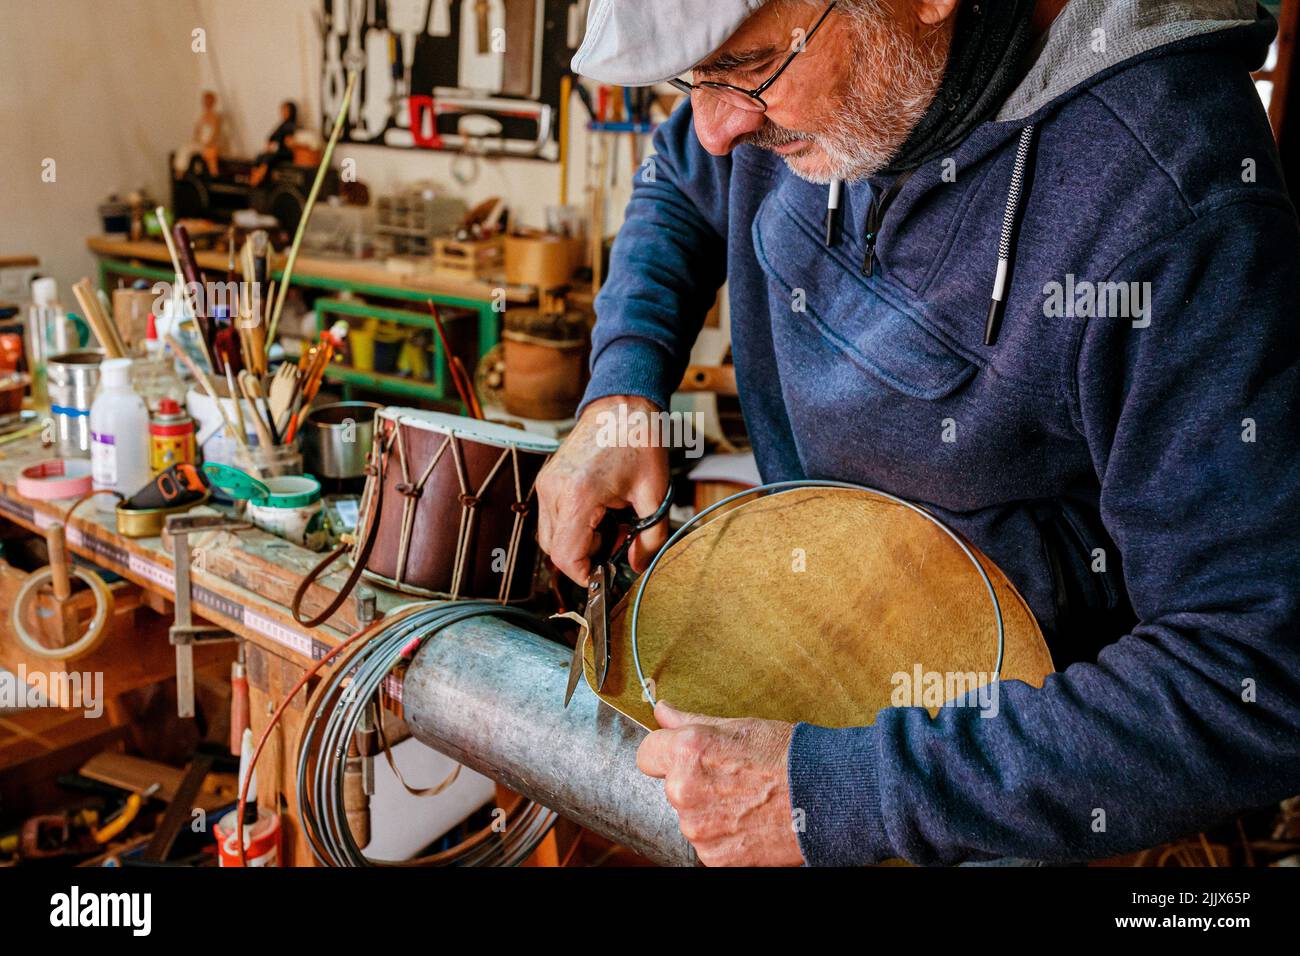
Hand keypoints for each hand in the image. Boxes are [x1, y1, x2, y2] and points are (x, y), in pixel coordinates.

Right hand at [536, 395, 669, 584]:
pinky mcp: (547, 479)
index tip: (603, 576)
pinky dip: (572, 524)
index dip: (584, 575)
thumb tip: (637, 566)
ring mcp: (547, 484)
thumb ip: (649, 538)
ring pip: (550, 536)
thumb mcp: (655, 495)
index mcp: (579, 495)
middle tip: (615, 541)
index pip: (566, 556)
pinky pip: (551, 517)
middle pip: (555, 550)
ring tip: (608, 522)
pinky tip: (598, 511)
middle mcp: (554, 490)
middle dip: (584, 556)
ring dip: (578, 541)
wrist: (623, 405)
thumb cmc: (639, 441)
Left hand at [637, 701, 802, 866]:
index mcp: (687, 752)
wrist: (828, 797)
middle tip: (731, 778)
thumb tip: (661, 712)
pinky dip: (724, 836)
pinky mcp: (715, 858)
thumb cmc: (787, 756)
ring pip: (689, 817)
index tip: (684, 755)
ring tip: (745, 801)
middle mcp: (684, 792)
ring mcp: (699, 829)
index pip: (647, 754)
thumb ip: (690, 722)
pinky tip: (749, 822)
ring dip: (708, 811)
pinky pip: (707, 843)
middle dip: (693, 782)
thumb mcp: (738, 727)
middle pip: (671, 787)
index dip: (665, 752)